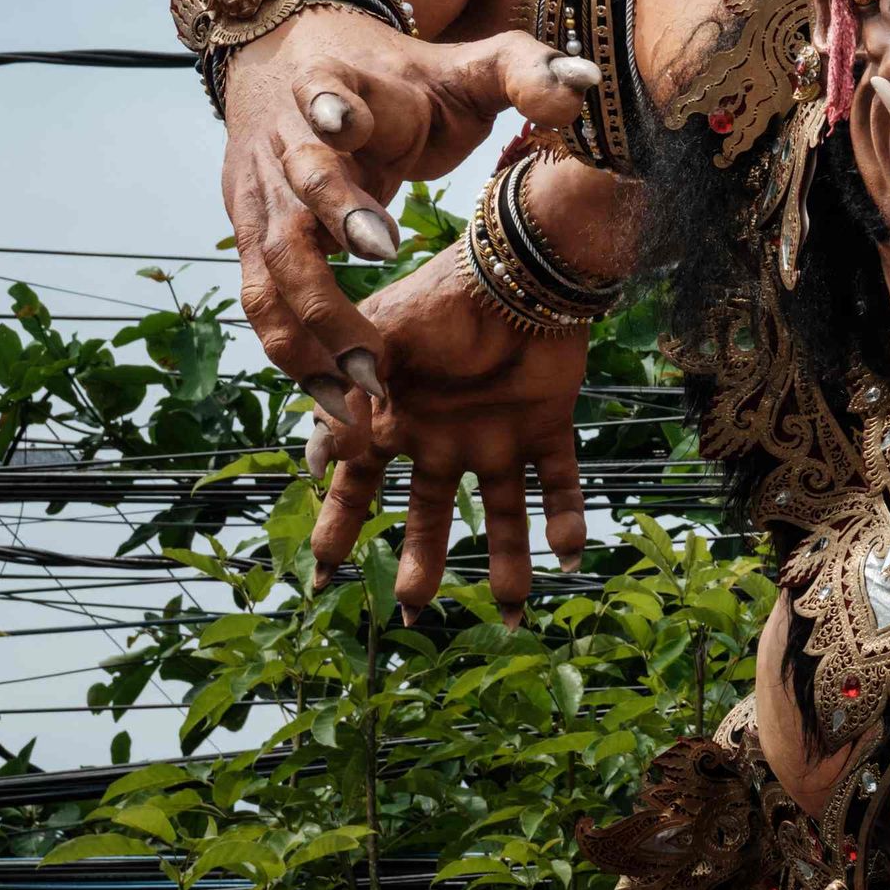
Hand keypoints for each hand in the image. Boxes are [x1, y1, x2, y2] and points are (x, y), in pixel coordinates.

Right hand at [221, 13, 595, 415]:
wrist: (296, 62)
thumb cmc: (397, 77)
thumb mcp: (463, 65)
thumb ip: (522, 70)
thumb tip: (583, 88)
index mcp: (332, 86)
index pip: (323, 95)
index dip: (331, 113)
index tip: (353, 140)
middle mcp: (282, 145)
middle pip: (293, 203)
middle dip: (330, 253)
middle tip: (381, 303)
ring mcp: (259, 199)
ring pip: (266, 272)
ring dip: (309, 334)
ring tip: (364, 388)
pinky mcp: (251, 240)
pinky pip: (262, 306)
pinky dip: (295, 355)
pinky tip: (339, 398)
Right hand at [303, 176, 611, 618]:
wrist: (513, 269)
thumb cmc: (436, 299)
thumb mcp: (375, 346)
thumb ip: (346, 399)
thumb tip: (319, 466)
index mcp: (395, 423)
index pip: (358, 489)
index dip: (339, 531)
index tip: (323, 581)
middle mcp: (443, 439)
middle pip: (431, 515)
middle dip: (422, 566)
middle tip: (413, 620)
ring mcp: (495, 435)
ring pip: (500, 513)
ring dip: (505, 563)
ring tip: (512, 614)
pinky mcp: (547, 424)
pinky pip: (560, 480)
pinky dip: (567, 517)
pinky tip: (570, 557)